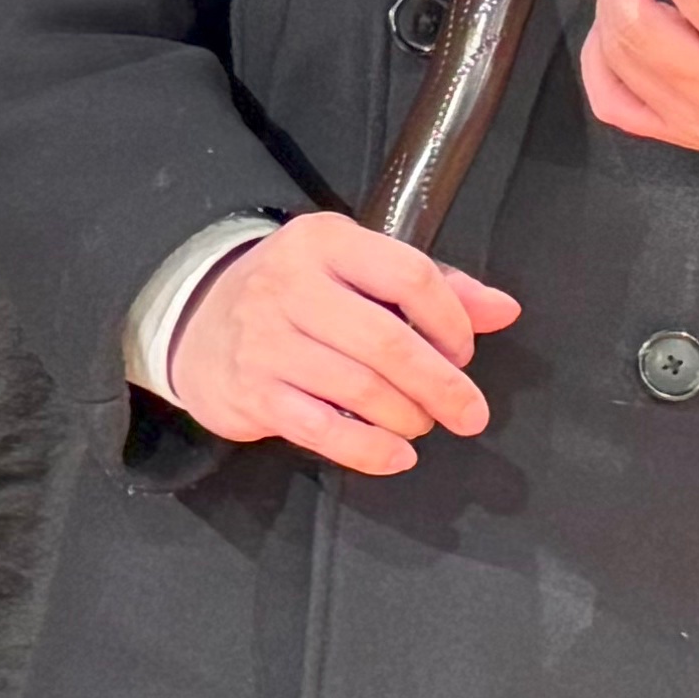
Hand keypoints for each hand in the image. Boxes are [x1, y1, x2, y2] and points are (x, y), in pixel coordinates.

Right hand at [164, 208, 516, 476]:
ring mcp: (264, 340)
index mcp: (324, 242)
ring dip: (407, 416)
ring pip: (359, 389)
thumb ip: (431, 287)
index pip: (409, 276)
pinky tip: (395, 455)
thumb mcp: (354, 272)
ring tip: (420, 424)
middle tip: (469, 412)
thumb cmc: (293, 298)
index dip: (451, 321)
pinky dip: (369, 450)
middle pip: (387, 341)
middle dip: (441, 385)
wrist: (195, 326)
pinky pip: (322, 430)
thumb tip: (503, 309)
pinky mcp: (251, 392)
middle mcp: (288, 285)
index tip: (463, 352)